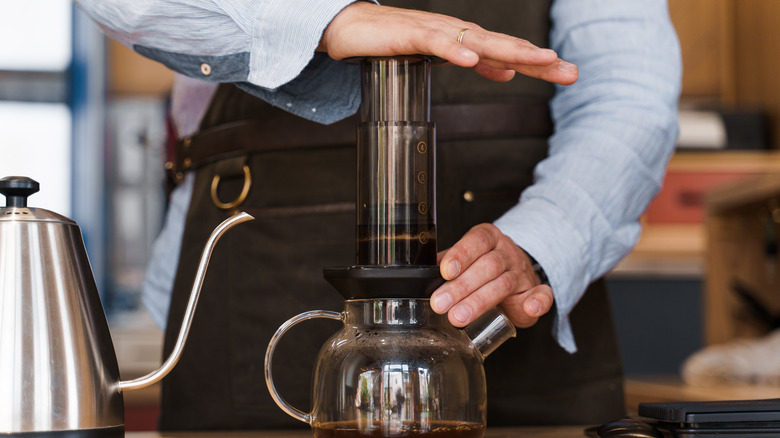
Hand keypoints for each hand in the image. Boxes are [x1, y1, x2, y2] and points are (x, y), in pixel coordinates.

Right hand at [319, 2, 576, 84]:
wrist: (353, 28)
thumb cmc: (395, 40)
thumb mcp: (443, 56)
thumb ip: (476, 63)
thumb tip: (506, 74)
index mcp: (468, 41)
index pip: (509, 52)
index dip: (539, 63)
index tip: (567, 74)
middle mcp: (458, 33)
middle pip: (504, 45)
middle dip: (537, 58)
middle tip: (568, 70)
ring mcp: (436, 31)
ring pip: (478, 41)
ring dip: (509, 50)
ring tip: (536, 61)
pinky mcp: (411, 34)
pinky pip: (436, 43)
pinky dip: (456, 50)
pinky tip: (473, 59)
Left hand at [430, 224, 553, 327]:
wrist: (517, 275)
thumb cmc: (484, 268)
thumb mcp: (465, 260)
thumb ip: (447, 265)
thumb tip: (424, 275)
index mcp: (488, 239)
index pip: (476, 241)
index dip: (461, 254)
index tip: (446, 271)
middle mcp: (506, 253)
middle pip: (487, 266)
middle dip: (461, 286)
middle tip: (441, 304)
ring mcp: (522, 272)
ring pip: (503, 284)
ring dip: (480, 301)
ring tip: (459, 316)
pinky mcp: (536, 292)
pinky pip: (543, 294)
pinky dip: (539, 302)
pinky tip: (530, 308)